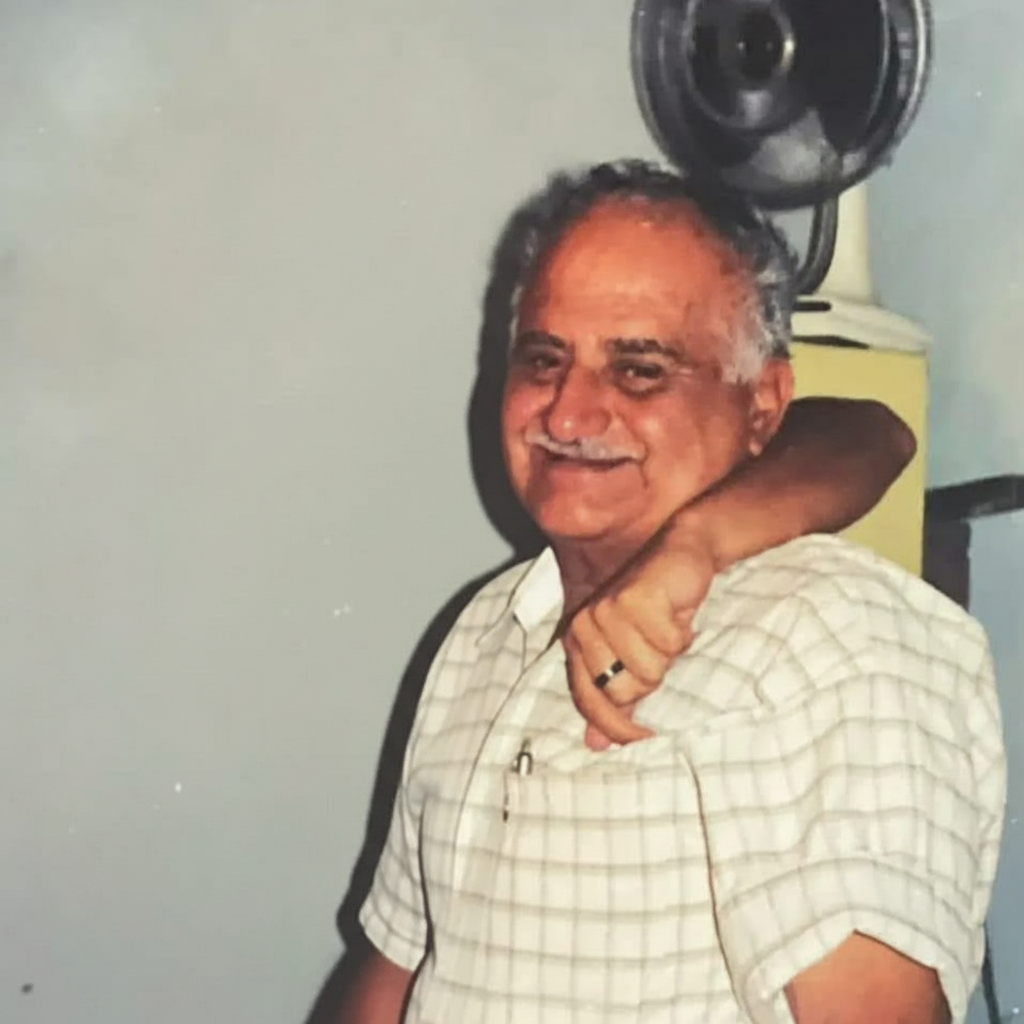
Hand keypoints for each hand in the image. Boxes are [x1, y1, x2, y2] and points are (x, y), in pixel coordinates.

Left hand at [564, 530, 716, 749]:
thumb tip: (596, 744)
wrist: (682, 554)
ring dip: (670, 653)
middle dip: (653, 676)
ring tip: (669, 627)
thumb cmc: (658, 609)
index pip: (589, 700)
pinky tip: (678, 615)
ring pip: (649, 670)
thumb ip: (615, 699)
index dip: (615, 726)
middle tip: (661, 648)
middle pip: (625, 690)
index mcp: (578, 642)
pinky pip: (668, 645)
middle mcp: (586, 626)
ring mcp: (608, 611)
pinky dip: (681, 635)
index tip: (643, 739)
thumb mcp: (635, 656)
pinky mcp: (636, 599)